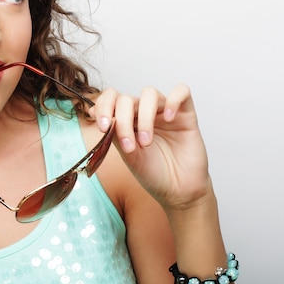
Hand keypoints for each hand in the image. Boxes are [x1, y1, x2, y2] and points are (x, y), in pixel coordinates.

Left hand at [89, 85, 210, 209]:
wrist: (178, 191)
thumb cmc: (153, 174)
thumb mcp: (128, 155)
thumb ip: (115, 133)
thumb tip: (97, 114)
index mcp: (127, 120)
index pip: (111, 99)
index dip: (103, 106)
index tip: (102, 126)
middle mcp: (144, 112)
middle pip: (127, 98)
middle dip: (123, 119)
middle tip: (128, 144)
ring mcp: (164, 111)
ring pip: (150, 93)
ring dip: (144, 117)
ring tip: (146, 142)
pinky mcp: (186, 114)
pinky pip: (182, 92)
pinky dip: (172, 101)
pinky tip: (169, 119)